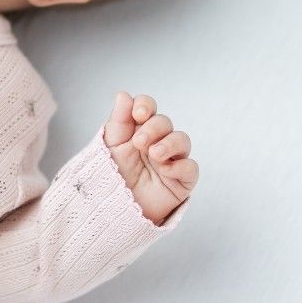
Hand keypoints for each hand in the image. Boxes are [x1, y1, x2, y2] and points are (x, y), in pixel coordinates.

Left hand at [102, 91, 196, 225]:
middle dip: (153, 128)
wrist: (114, 207)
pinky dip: (179, 166)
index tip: (138, 113)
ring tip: (154, 154)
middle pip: (164, 122)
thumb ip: (119, 120)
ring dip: (169, 143)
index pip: (148, 108)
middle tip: (139, 142)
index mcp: (138, 129)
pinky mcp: (182, 180)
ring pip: (182, 140)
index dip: (145, 106)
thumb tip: (124, 94)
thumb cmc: (113, 174)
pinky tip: (164, 170)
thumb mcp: (111, 144)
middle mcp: (158, 141)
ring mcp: (172, 159)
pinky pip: (190, 167)